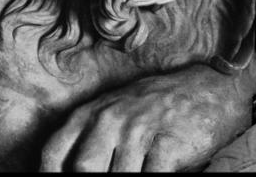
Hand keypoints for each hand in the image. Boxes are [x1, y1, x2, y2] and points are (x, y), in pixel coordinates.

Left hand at [41, 64, 252, 171]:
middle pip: (84, 167)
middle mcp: (109, 119)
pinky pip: (153, 176)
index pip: (55, 150)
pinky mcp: (168, 143)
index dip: (48, 174)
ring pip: (119, 176)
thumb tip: (72, 168)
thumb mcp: (112, 112)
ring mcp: (139, 129)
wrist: (206, 89)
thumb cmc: (151, 106)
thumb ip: (88, 138)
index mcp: (89, 113)